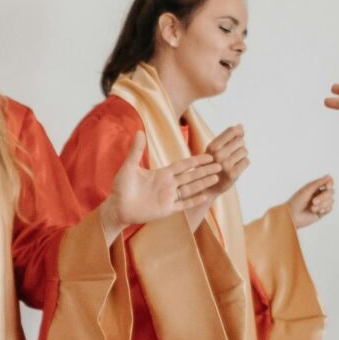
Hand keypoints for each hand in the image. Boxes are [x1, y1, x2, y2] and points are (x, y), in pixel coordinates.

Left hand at [105, 138, 222, 230]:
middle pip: (191, 175)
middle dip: (205, 170)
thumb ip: (136, 150)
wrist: (117, 207)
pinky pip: (183, 204)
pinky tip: (205, 195)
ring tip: (217, 177)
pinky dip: (194, 200)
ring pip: (190, 188)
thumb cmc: (121, 187)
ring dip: (203, 183)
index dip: (196, 160)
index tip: (210, 154)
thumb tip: (139, 130)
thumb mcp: (129, 166)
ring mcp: (169, 197)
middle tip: (221, 164)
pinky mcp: (166, 209)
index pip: (183, 165)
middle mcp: (168, 184)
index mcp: (162, 174)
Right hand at [203, 124, 249, 199]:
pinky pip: (246, 162)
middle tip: (232, 153)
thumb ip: (227, 137)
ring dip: (241, 155)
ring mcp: (226, 165)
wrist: (205, 187)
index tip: (238, 137)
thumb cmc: (211, 165)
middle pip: (241, 141)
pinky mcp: (233, 175)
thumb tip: (241, 126)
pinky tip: (236, 167)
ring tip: (233, 161)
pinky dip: (243, 163)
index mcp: (212, 146)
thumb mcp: (214, 149)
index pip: (232, 131)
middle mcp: (218, 155)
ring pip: (244, 151)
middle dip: (239, 146)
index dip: (238, 132)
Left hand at [288, 175, 335, 230]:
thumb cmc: (296, 201)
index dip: (330, 183)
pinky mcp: (322, 212)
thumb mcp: (307, 190)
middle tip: (314, 201)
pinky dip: (324, 209)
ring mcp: (321, 203)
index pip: (328, 182)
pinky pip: (330, 208)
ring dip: (322, 204)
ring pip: (331, 200)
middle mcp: (319, 194)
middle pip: (331, 192)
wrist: (291, 216)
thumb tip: (329, 176)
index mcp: (315, 187)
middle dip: (324, 197)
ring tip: (312, 208)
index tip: (327, 187)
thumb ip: (318, 183)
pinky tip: (316, 211)